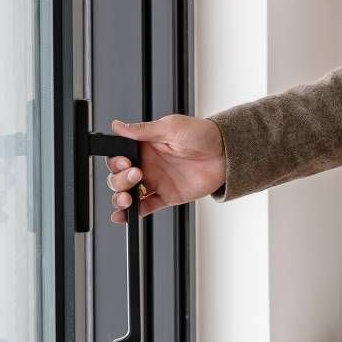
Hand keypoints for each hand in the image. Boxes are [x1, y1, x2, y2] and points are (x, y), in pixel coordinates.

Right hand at [104, 115, 227, 223]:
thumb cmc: (202, 134)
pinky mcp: (167, 196)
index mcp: (145, 147)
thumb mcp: (170, 127)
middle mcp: (148, 165)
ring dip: (121, 197)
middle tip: (136, 174)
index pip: (119, 157)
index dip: (116, 162)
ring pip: (129, 194)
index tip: (124, 162)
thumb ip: (142, 130)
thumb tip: (117, 126)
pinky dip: (132, 214)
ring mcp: (156, 182)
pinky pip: (145, 207)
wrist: (225, 152)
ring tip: (126, 197)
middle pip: (119, 177)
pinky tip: (123, 216)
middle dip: (119, 180)